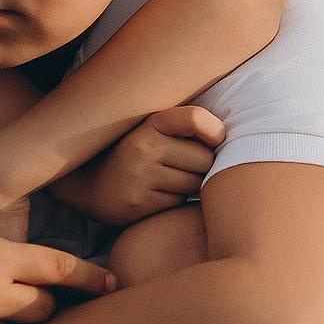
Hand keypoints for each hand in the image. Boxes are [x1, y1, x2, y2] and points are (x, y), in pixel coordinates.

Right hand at [55, 106, 224, 227]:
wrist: (88, 185)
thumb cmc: (135, 154)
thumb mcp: (152, 130)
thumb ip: (186, 126)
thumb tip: (235, 136)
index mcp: (150, 123)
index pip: (195, 119)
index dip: (215, 131)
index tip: (216, 139)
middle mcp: (144, 147)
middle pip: (204, 159)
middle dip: (204, 165)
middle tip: (188, 166)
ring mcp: (140, 177)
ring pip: (195, 183)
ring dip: (192, 185)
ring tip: (172, 180)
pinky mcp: (139, 204)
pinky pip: (179, 203)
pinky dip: (176, 201)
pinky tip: (159, 196)